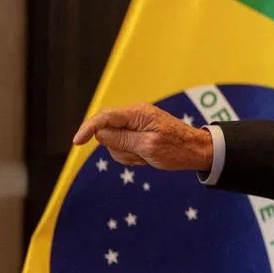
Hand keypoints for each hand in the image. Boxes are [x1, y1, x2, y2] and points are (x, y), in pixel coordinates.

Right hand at [72, 104, 213, 171]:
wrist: (197, 151)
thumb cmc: (177, 149)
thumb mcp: (149, 147)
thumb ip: (122, 140)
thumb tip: (100, 134)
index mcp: (137, 114)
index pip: (104, 117)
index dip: (88, 129)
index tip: (77, 143)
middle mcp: (134, 117)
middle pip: (106, 133)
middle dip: (118, 148)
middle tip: (141, 155)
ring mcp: (135, 126)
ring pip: (114, 144)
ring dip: (128, 155)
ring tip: (148, 157)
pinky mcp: (137, 136)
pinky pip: (123, 149)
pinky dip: (133, 157)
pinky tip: (147, 158)